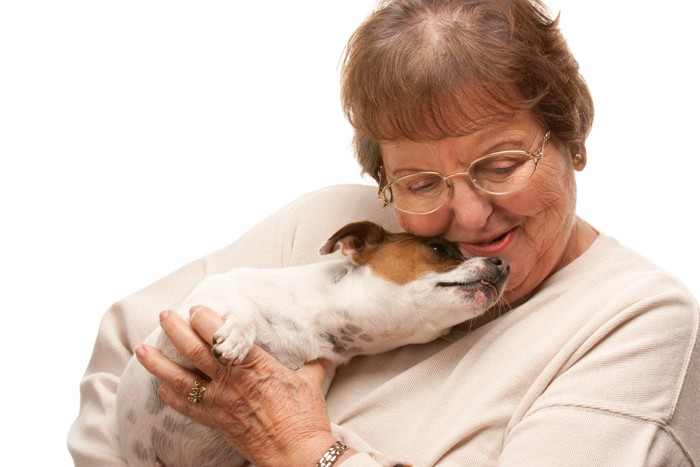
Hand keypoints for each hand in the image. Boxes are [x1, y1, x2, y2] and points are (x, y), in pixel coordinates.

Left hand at [135, 306, 350, 466]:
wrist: (296, 454)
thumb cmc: (305, 418)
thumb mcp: (310, 382)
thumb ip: (310, 363)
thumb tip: (321, 353)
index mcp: (256, 365)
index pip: (223, 336)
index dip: (205, 319)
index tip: (196, 309)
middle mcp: (232, 381)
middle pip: (196, 351)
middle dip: (176, 330)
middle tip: (164, 315)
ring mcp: (221, 403)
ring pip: (181, 379)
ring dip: (159, 362)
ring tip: (142, 349)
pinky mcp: (217, 423)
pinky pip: (187, 407)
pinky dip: (171, 396)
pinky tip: (160, 387)